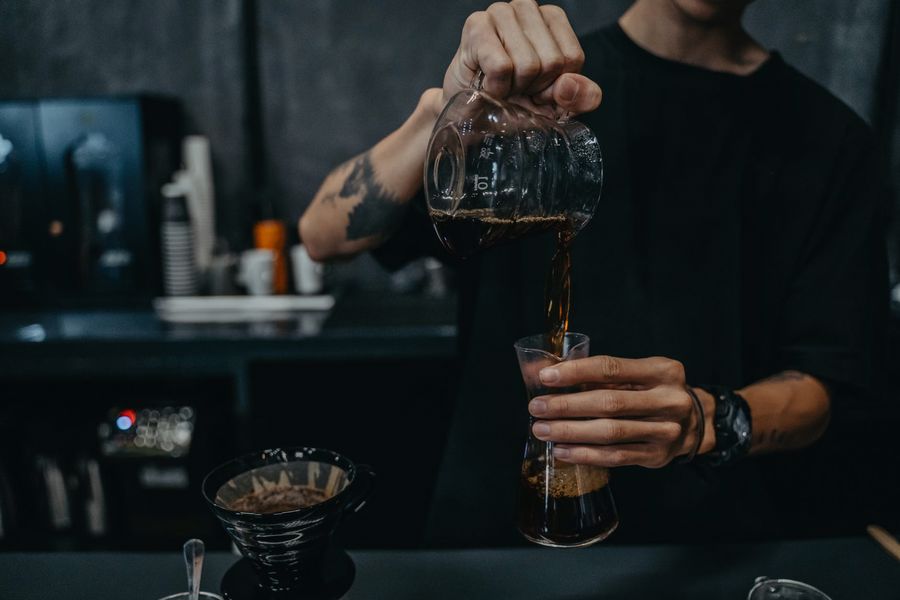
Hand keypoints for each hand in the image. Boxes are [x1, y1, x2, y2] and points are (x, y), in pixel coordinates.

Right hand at [441, 1, 601, 117]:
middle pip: (551, 61)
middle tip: (515, 86)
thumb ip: (582, 97)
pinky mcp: (476, 25)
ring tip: (502, 83)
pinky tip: (486, 83)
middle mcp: (527, 8)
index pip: (572, 59)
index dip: (555, 85)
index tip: (536, 87)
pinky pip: (502, 67)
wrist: (473, 113)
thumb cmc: (516, 101)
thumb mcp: (558, 105)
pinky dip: (496, 87)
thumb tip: (568, 85)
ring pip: (528, 65)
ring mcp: (500, 12)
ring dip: (513, 88)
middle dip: (534, 87)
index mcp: (553, 19)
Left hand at [529, 356, 711, 467]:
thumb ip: (601, 373)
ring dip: (570, 432)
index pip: (612, 368)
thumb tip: (548, 372)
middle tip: (536, 407)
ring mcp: (666, 431)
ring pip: (610, 433)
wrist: (697, 423)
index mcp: (662, 371)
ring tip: (542, 430)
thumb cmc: (654, 392)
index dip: (577, 372)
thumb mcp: (639, 373)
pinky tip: (562, 451)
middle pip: (609, 403)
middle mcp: (668, 400)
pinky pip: (615, 457)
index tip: (546, 377)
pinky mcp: (657, 456)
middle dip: (567, 405)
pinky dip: (585, 454)